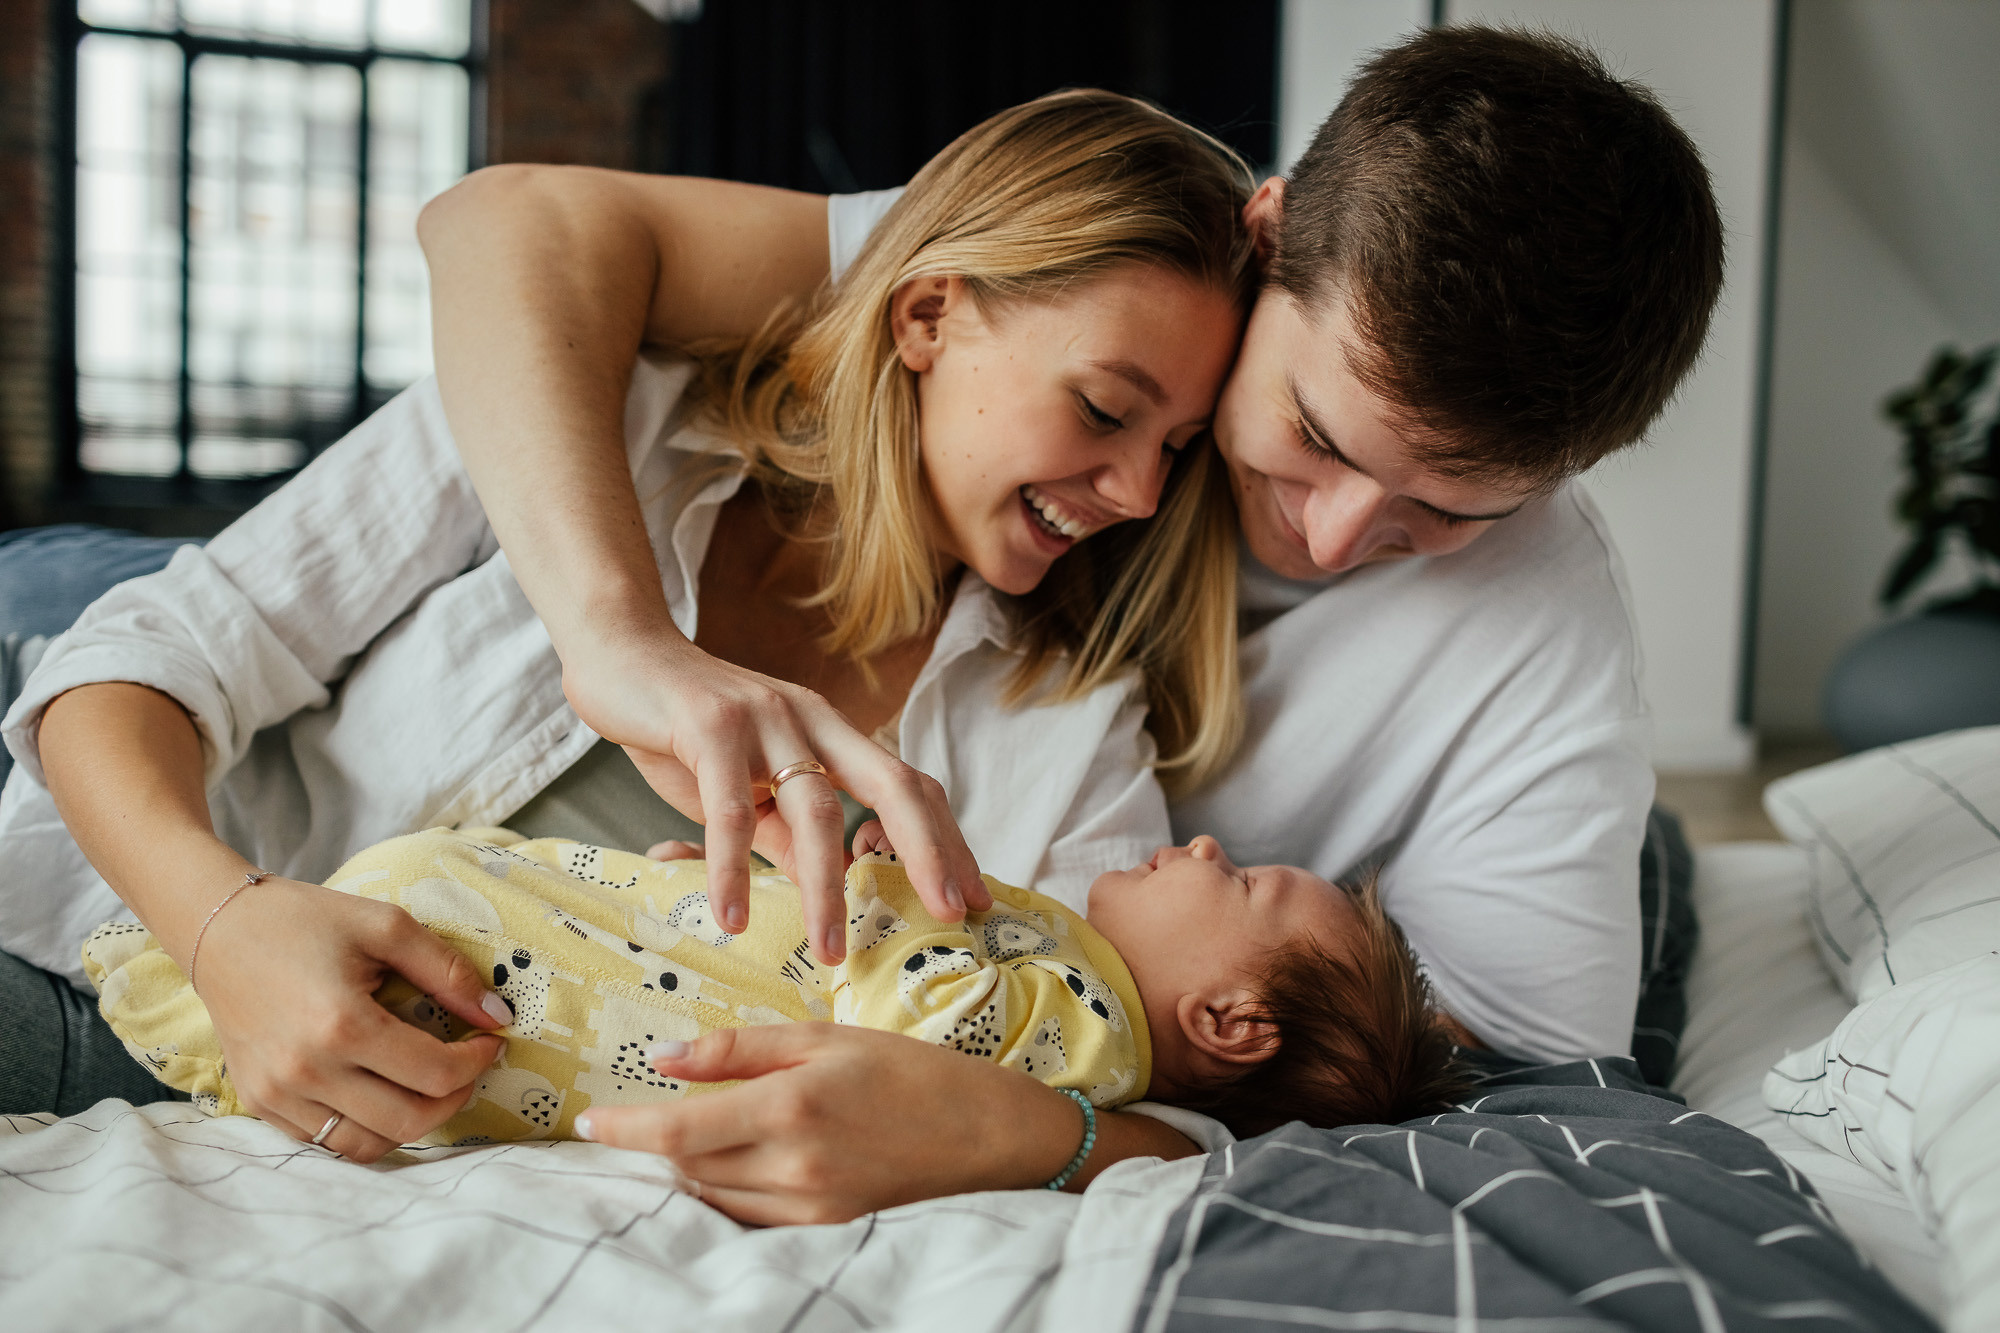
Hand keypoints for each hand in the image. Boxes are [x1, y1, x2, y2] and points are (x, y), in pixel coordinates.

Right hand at [195, 878, 508, 1162]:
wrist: (218, 928)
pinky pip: (326, 1142)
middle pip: (408, 1120)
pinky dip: (365, 1127)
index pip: (435, 1073)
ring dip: (411, 1122)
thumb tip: (498, 1015)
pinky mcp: (260, 1104)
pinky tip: (381, 1091)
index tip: (489, 1039)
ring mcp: (277, 1095)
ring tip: (426, 1084)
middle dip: (454, 1098)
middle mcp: (307, 1071)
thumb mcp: (387, 927)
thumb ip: (448, 972)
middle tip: (466, 1068)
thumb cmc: (305, 920)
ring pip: (367, 1144)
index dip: (477, 1061)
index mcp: (342, 1025)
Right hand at [560, 625, 987, 964]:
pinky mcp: (709, 724)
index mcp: (831, 734)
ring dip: (826, 887)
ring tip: (830, 951)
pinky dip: (733, 869)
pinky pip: (729, 809)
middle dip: (929, 851)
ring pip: (814, 808)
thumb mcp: (747, 789)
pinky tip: (733, 919)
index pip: (908, 786)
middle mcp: (813, 720)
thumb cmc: (684, 729)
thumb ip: (785, 834)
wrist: (619, 653)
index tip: (974, 898)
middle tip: (950, 913)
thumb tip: (826, 890)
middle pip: (893, 784)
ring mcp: (765, 718)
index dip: (946, 840)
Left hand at [570, 1024, 1198, 1223]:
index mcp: (792, 1107)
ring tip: (691, 1133)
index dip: (623, 1128)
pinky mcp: (823, 1230)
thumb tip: (666, 1056)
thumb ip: (742, 1048)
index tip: (586, 1120)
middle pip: (687, 1165)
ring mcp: (809, 1208)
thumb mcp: (828, 1038)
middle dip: (658, 1140)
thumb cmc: (914, 1074)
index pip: (678, 1129)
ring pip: (713, 1194)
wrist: (992, 1138)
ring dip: (690, 1166)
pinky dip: (726, 1189)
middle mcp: (794, 1166)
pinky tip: (735, 1163)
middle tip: (640, 1113)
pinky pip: (748, 1216)